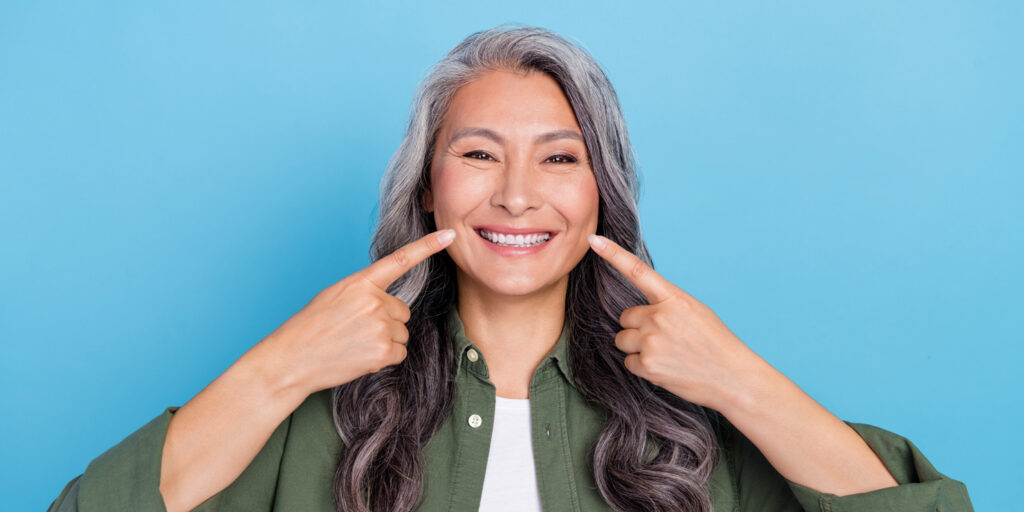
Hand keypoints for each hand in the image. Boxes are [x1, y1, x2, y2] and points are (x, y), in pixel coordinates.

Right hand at [256, 229, 455, 397]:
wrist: (293, 359)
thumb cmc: (311, 327)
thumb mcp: (335, 296)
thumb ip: (364, 292)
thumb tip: (388, 303)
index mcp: (361, 283)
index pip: (401, 260)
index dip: (428, 246)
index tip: (450, 235)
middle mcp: (374, 301)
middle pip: (402, 310)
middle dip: (387, 321)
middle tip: (357, 330)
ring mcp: (380, 326)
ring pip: (402, 333)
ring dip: (385, 340)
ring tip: (355, 344)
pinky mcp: (383, 351)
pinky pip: (399, 353)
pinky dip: (384, 357)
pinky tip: (361, 356)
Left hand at [587, 234, 763, 409]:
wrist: (732, 378)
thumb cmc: (715, 343)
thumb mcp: (695, 311)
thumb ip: (667, 304)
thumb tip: (641, 311)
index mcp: (674, 298)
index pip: (638, 271)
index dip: (613, 254)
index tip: (595, 241)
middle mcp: (659, 317)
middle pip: (625, 317)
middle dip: (637, 327)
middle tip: (663, 338)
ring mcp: (651, 342)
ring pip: (623, 339)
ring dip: (636, 346)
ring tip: (664, 353)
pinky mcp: (647, 366)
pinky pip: (629, 362)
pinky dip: (642, 366)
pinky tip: (664, 368)